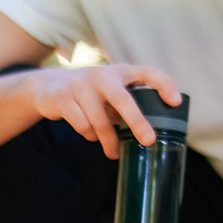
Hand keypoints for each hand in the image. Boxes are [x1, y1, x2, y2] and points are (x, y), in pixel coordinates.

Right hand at [31, 65, 181, 158]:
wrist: (46, 85)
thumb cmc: (90, 93)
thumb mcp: (110, 91)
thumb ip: (128, 103)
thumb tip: (150, 133)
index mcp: (120, 72)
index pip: (147, 72)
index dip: (164, 84)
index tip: (175, 102)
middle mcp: (101, 74)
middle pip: (123, 99)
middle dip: (137, 122)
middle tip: (149, 141)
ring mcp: (80, 84)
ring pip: (100, 121)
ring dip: (109, 140)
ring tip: (113, 151)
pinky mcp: (62, 97)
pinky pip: (82, 125)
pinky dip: (89, 135)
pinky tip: (90, 134)